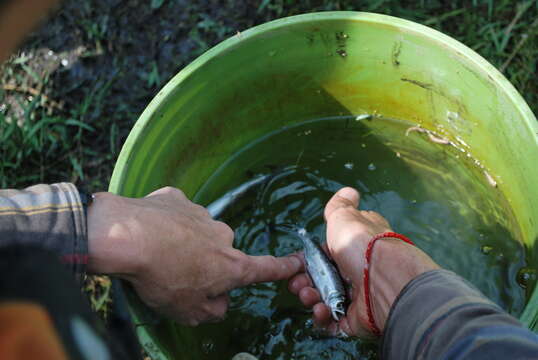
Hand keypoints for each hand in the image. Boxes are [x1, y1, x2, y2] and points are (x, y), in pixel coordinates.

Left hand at [86, 187, 301, 325]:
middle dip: (206, 262)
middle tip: (177, 275)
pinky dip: (167, 224)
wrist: (126, 237)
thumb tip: (219, 301)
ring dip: (185, 242)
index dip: (283, 268)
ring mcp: (200, 212)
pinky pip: (176, 214)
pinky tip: (148, 232)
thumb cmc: (161, 278)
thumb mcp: (188, 311)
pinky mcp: (176, 198)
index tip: (297, 262)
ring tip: (157, 253)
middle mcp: (222, 235)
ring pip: (198, 232)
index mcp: (231, 265)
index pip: (264, 268)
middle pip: (221, 252)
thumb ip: (211, 310)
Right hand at [288, 187, 438, 335]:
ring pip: (324, 300)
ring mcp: (356, 296)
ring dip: (310, 298)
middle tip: (298, 284)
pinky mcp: (356, 318)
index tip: (295, 263)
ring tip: (309, 297)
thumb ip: (341, 205)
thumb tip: (349, 190)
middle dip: (303, 281)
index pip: (325, 254)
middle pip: (320, 278)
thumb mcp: (346, 217)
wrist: (385, 280)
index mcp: (353, 247)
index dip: (307, 260)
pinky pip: (333, 321)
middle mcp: (355, 271)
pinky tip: (321, 310)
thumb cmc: (363, 244)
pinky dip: (323, 317)